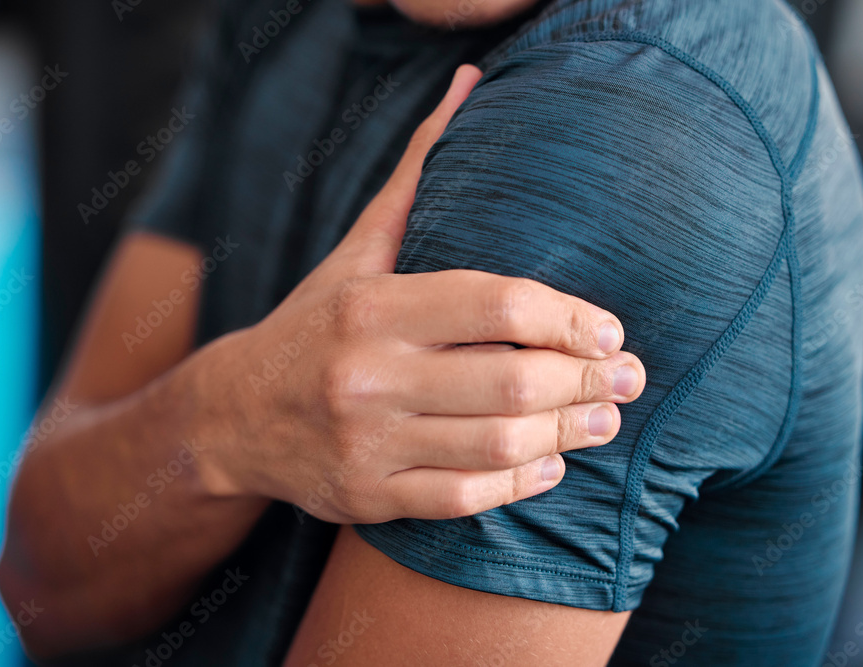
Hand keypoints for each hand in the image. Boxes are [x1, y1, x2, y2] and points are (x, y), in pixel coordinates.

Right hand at [196, 65, 645, 522]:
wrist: (233, 414)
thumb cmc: (316, 324)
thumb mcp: (358, 250)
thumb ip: (418, 176)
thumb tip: (466, 86)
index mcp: (372, 306)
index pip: (498, 305)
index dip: (570, 318)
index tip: (609, 330)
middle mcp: (366, 375)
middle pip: (512, 381)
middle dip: (588, 381)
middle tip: (629, 378)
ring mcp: (366, 442)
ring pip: (498, 445)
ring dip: (569, 433)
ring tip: (605, 418)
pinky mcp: (369, 496)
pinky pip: (465, 499)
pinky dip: (521, 485)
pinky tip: (551, 465)